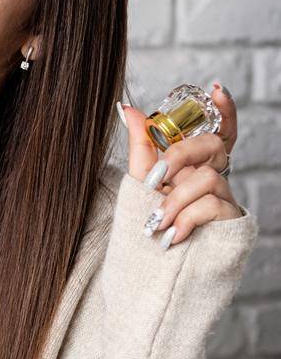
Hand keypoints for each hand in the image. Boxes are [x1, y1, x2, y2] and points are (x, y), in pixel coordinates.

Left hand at [122, 81, 241, 247]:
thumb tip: (128, 106)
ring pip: (207, 177)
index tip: (218, 88)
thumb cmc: (150, 222)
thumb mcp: (140, 181)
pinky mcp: (231, 221)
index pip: (218, 130)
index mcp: (194, 164)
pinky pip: (212, 204)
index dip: (224, 109)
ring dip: (175, 199)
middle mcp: (214, 176)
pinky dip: (186, 219)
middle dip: (181, 156)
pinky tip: (173, 235)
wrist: (153, 269)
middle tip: (156, 177)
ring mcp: (225, 198)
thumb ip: (140, 144)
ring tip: (157, 222)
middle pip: (213, 145)